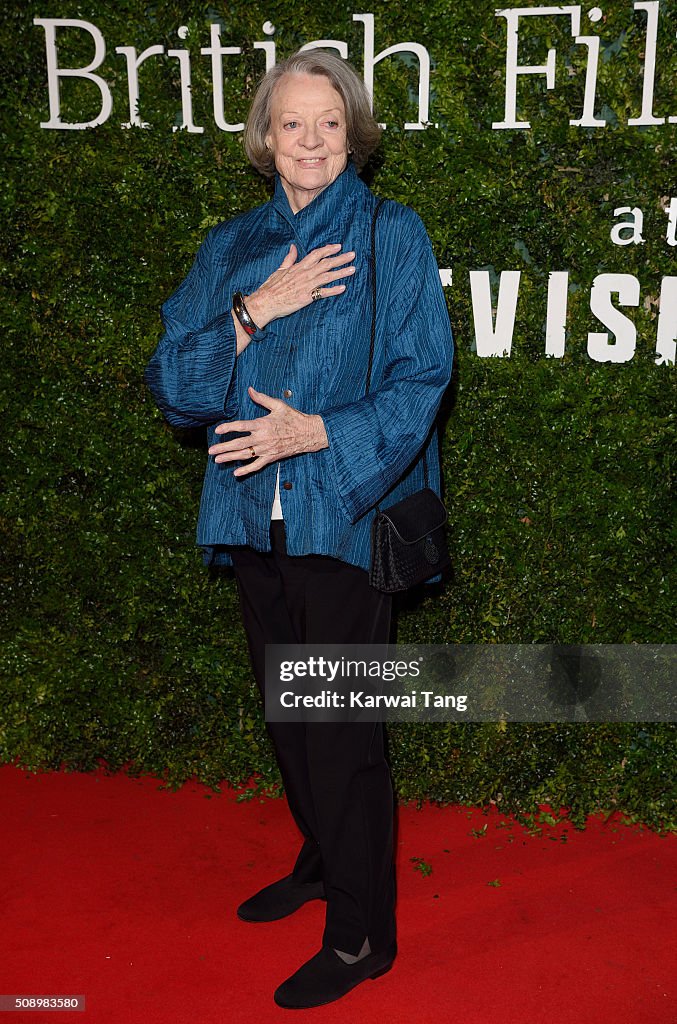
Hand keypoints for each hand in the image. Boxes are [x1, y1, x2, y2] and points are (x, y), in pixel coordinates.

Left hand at [208, 386, 328, 476]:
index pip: (241, 426)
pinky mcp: (271, 457)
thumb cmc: (294, 418)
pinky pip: (257, 465)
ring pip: (245, 455)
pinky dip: (246, 470)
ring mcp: (267, 449)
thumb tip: (250, 389)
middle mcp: (263, 438)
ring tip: (217, 460)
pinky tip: (236, 472)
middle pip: (239, 444)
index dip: (228, 428)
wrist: (309, 433)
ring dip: (230, 458)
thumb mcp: (278, 405)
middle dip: (223, 447)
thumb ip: (262, 398)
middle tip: (211, 450)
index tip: (217, 430)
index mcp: (263, 424)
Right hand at [245, 243, 354, 328]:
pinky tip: (343, 288)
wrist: (266, 301)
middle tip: (352, 254)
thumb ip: (289, 258)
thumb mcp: (279, 269)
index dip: (328, 249)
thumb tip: (293, 247)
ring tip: (353, 269)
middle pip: (326, 263)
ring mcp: (307, 285)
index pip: (316, 254)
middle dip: (340, 258)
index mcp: (298, 266)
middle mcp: (305, 274)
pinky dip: (333, 290)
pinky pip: (323, 293)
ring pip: (327, 276)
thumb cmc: (271, 287)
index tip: (338, 246)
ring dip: (341, 272)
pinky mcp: (307, 297)